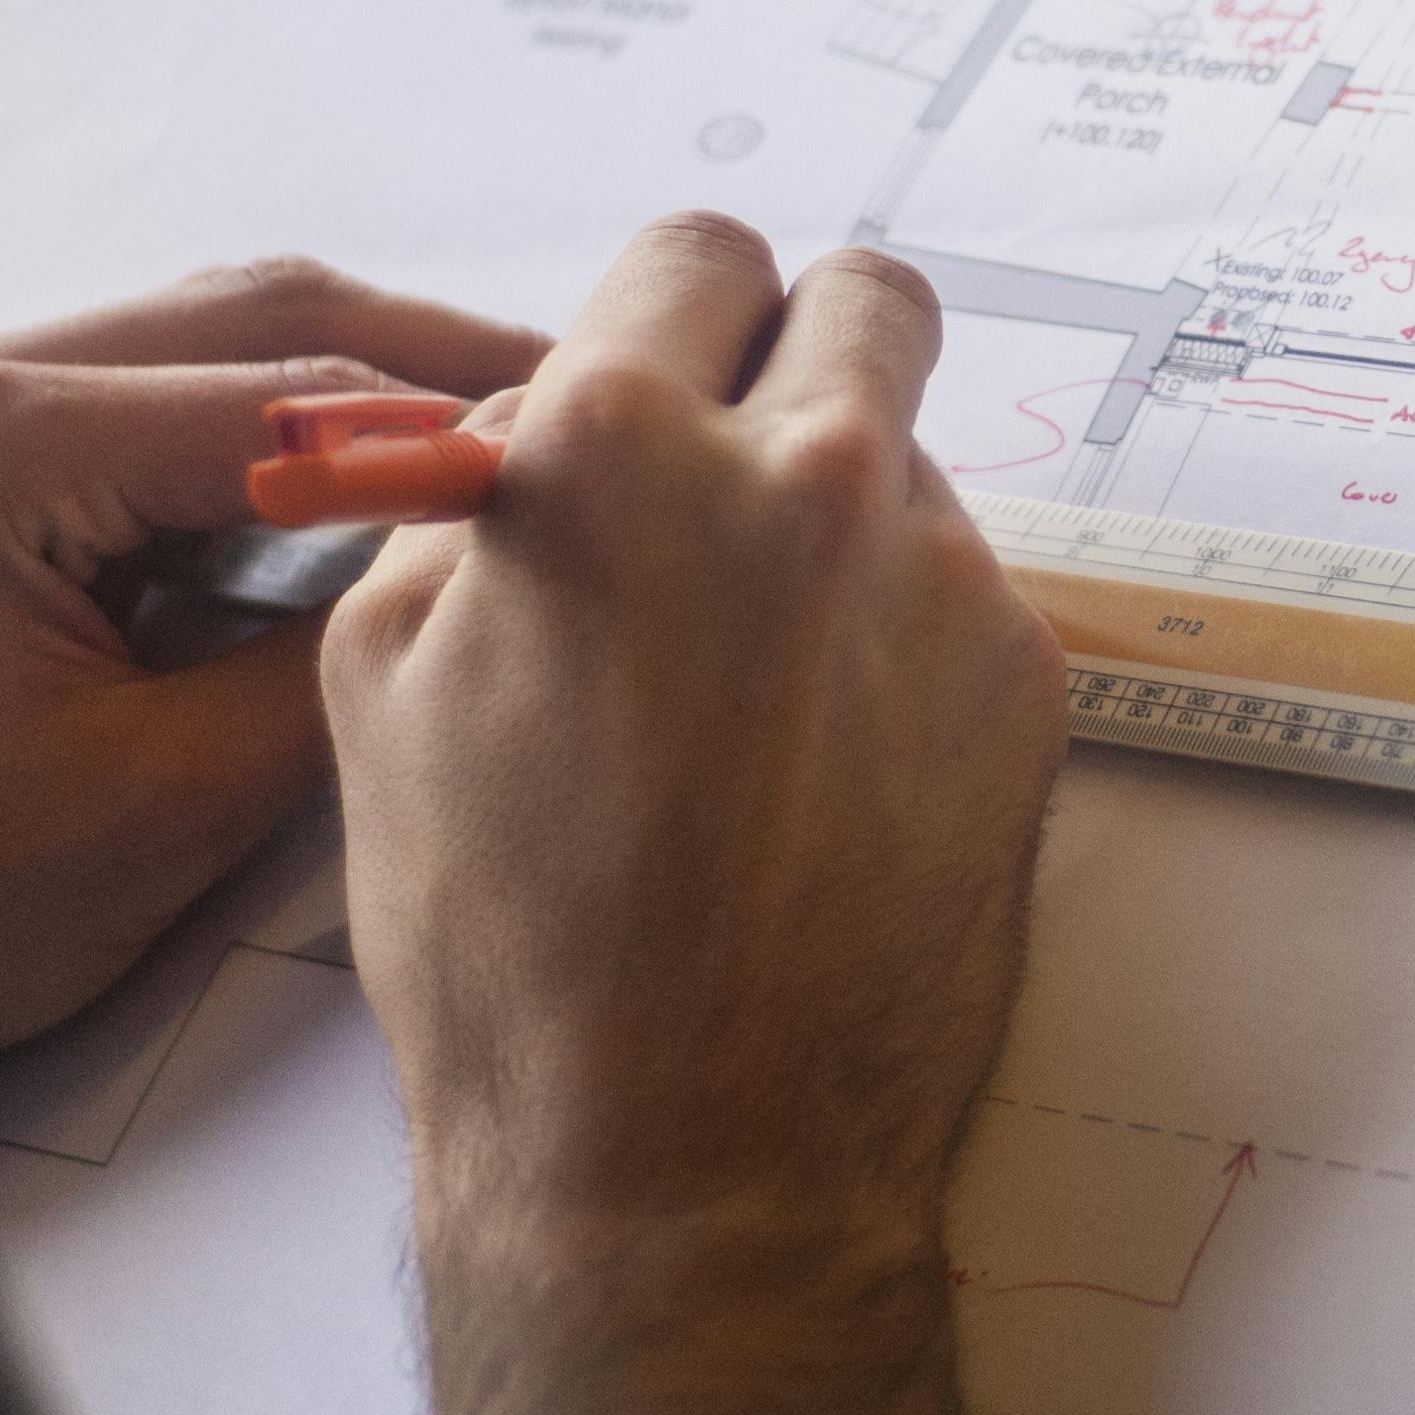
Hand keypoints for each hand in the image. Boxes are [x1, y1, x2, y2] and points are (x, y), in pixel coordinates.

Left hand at [0, 259, 549, 1067]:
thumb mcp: (151, 813)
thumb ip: (326, 671)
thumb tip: (471, 579)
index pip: (299, 394)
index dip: (466, 428)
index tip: (600, 460)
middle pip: (264, 316)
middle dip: (439, 361)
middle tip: (591, 411)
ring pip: (215, 345)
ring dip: (360, 392)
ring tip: (505, 450)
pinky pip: (154, 406)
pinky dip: (275, 437)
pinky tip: (368, 496)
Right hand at [324, 213, 1065, 1414]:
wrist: (685, 1160)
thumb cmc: (511, 944)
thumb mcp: (386, 675)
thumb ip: (476, 491)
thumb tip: (553, 408)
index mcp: (619, 447)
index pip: (694, 255)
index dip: (667, 316)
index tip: (666, 370)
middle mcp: (806, 477)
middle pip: (864, 296)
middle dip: (804, 351)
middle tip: (749, 460)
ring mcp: (941, 577)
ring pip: (913, 462)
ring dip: (846, 523)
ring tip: (761, 692)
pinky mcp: (1029, 678)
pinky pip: (963, 595)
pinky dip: (904, 643)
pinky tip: (830, 767)